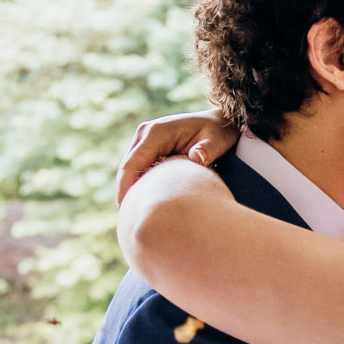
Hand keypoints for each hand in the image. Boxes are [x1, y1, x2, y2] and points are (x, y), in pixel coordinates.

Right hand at [117, 111, 239, 203]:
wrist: (218, 123)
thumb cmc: (217, 133)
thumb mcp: (216, 141)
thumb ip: (207, 150)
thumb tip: (197, 159)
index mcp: (156, 132)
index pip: (132, 163)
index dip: (126, 188)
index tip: (126, 209)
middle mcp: (145, 133)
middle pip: (127, 168)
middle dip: (125, 192)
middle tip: (129, 220)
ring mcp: (144, 139)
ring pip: (130, 169)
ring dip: (131, 190)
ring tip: (135, 215)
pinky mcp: (147, 147)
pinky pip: (137, 168)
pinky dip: (139, 184)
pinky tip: (145, 203)